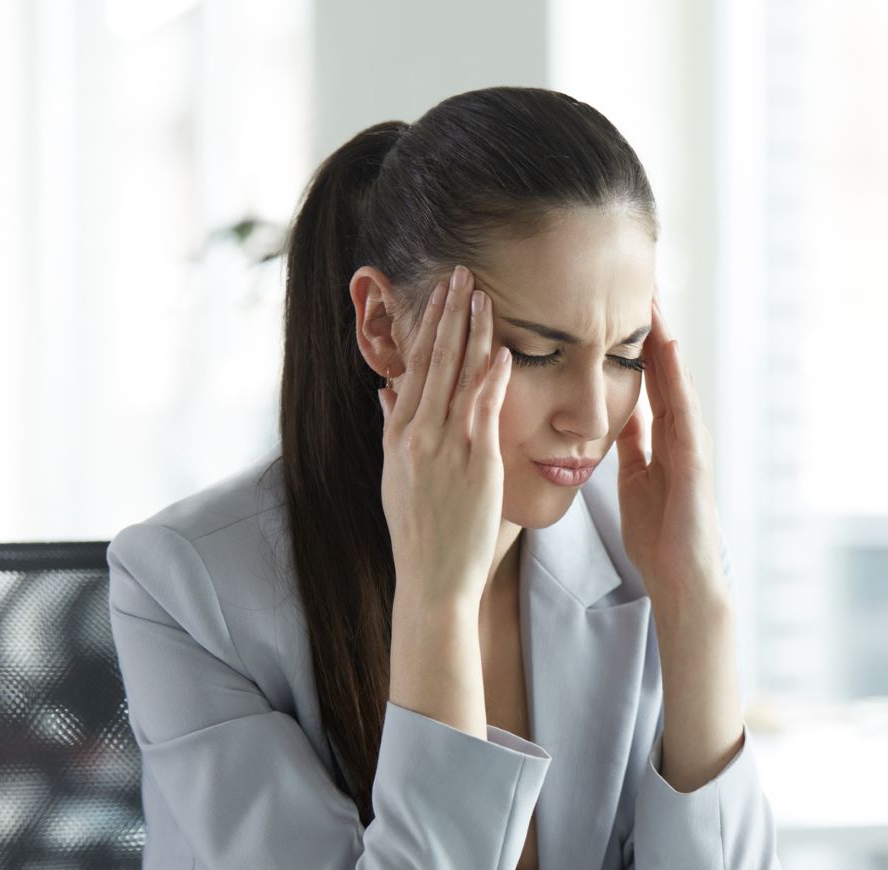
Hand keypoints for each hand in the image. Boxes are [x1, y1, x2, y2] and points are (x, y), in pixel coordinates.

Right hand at [377, 265, 512, 609]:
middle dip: (447, 313)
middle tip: (459, 273)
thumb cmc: (420, 533)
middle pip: (432, 360)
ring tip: (481, 294)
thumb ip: (392, 431)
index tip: (439, 294)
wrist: (432, 578)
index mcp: (397, 434)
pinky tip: (502, 350)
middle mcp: (416, 434)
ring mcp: (444, 447)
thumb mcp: (394, 477)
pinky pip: (483, 411)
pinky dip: (492, 378)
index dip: (428, 326)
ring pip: (457, 376)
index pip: (414, 366)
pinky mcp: (473, 463)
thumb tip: (385, 394)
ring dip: (471, 332)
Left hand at [617, 298, 728, 610]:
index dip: (634, 343)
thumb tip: (620, 414)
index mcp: (663, 439)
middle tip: (641, 281)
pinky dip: (678, 381)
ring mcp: (693, 446)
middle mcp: (682, 435)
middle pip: (666, 372)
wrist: (681, 581)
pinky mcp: (696, 464)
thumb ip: (633, 446)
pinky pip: (685, 413)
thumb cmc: (660, 537)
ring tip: (655, 303)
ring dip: (668, 343)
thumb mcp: (636, 479)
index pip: (649, 380)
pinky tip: (668, 352)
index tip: (617, 304)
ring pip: (679, 383)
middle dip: (654, 329)